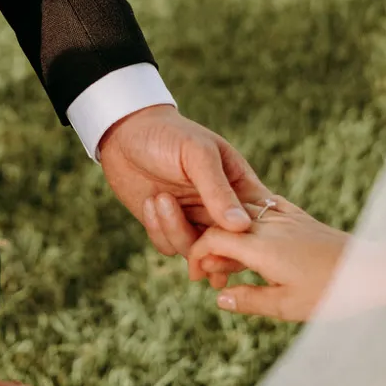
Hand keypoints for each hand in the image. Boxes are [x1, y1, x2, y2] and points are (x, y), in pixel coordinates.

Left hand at [99, 105, 269, 259]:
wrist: (125, 132)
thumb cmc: (169, 134)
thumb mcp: (197, 154)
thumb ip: (218, 190)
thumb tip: (241, 226)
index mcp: (240, 187)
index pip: (261, 223)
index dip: (253, 240)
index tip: (234, 240)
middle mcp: (221, 209)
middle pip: (232, 249)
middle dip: (214, 250)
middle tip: (195, 240)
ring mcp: (195, 220)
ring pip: (198, 252)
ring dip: (176, 231)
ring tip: (161, 198)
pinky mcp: (168, 227)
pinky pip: (170, 248)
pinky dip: (158, 231)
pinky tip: (149, 202)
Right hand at [187, 197, 350, 321]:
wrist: (373, 269)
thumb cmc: (330, 291)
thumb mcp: (287, 306)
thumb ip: (249, 300)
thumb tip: (219, 297)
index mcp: (260, 246)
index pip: (212, 238)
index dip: (196, 255)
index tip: (197, 277)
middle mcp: (269, 224)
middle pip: (223, 225)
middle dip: (210, 248)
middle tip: (213, 277)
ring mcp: (285, 217)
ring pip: (242, 216)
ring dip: (230, 236)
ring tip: (232, 266)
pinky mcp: (299, 217)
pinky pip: (264, 209)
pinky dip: (249, 221)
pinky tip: (253, 236)